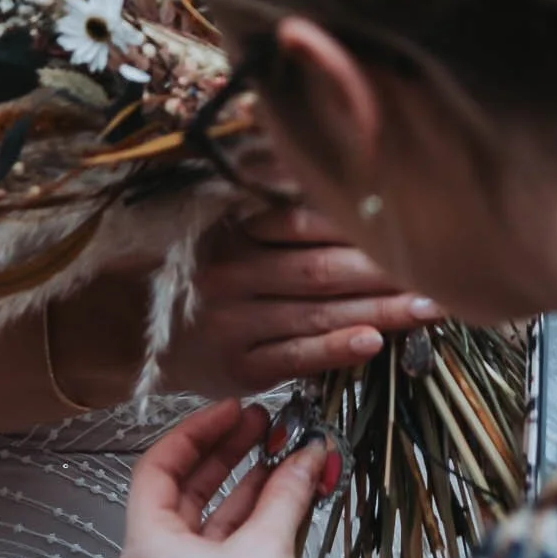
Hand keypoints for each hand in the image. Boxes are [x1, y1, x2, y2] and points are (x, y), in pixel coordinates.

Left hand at [121, 398, 320, 557]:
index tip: (232, 410)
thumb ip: (286, 492)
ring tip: (290, 452)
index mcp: (148, 546)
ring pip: (218, 516)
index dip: (196, 431)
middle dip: (232, 452)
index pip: (158, 466)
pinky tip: (294, 493)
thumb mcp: (266, 550)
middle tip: (266, 424)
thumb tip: (308, 453)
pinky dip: (264, 515)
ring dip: (255, 482)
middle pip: (189, 487)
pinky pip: (236, 543)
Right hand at [160, 204, 438, 397]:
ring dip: (379, 310)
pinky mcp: (236, 369)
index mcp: (232, 230)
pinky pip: (294, 358)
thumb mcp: (213, 226)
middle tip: (439, 266)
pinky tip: (374, 342)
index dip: (360, 222)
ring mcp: (234, 323)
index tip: (409, 220)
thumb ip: (266, 210)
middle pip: (322, 268)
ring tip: (429, 306)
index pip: (306, 220)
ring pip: (317, 313)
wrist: (117, 328)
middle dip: (384, 269)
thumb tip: (338, 188)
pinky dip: (335, 348)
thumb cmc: (182, 270)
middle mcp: (234, 274)